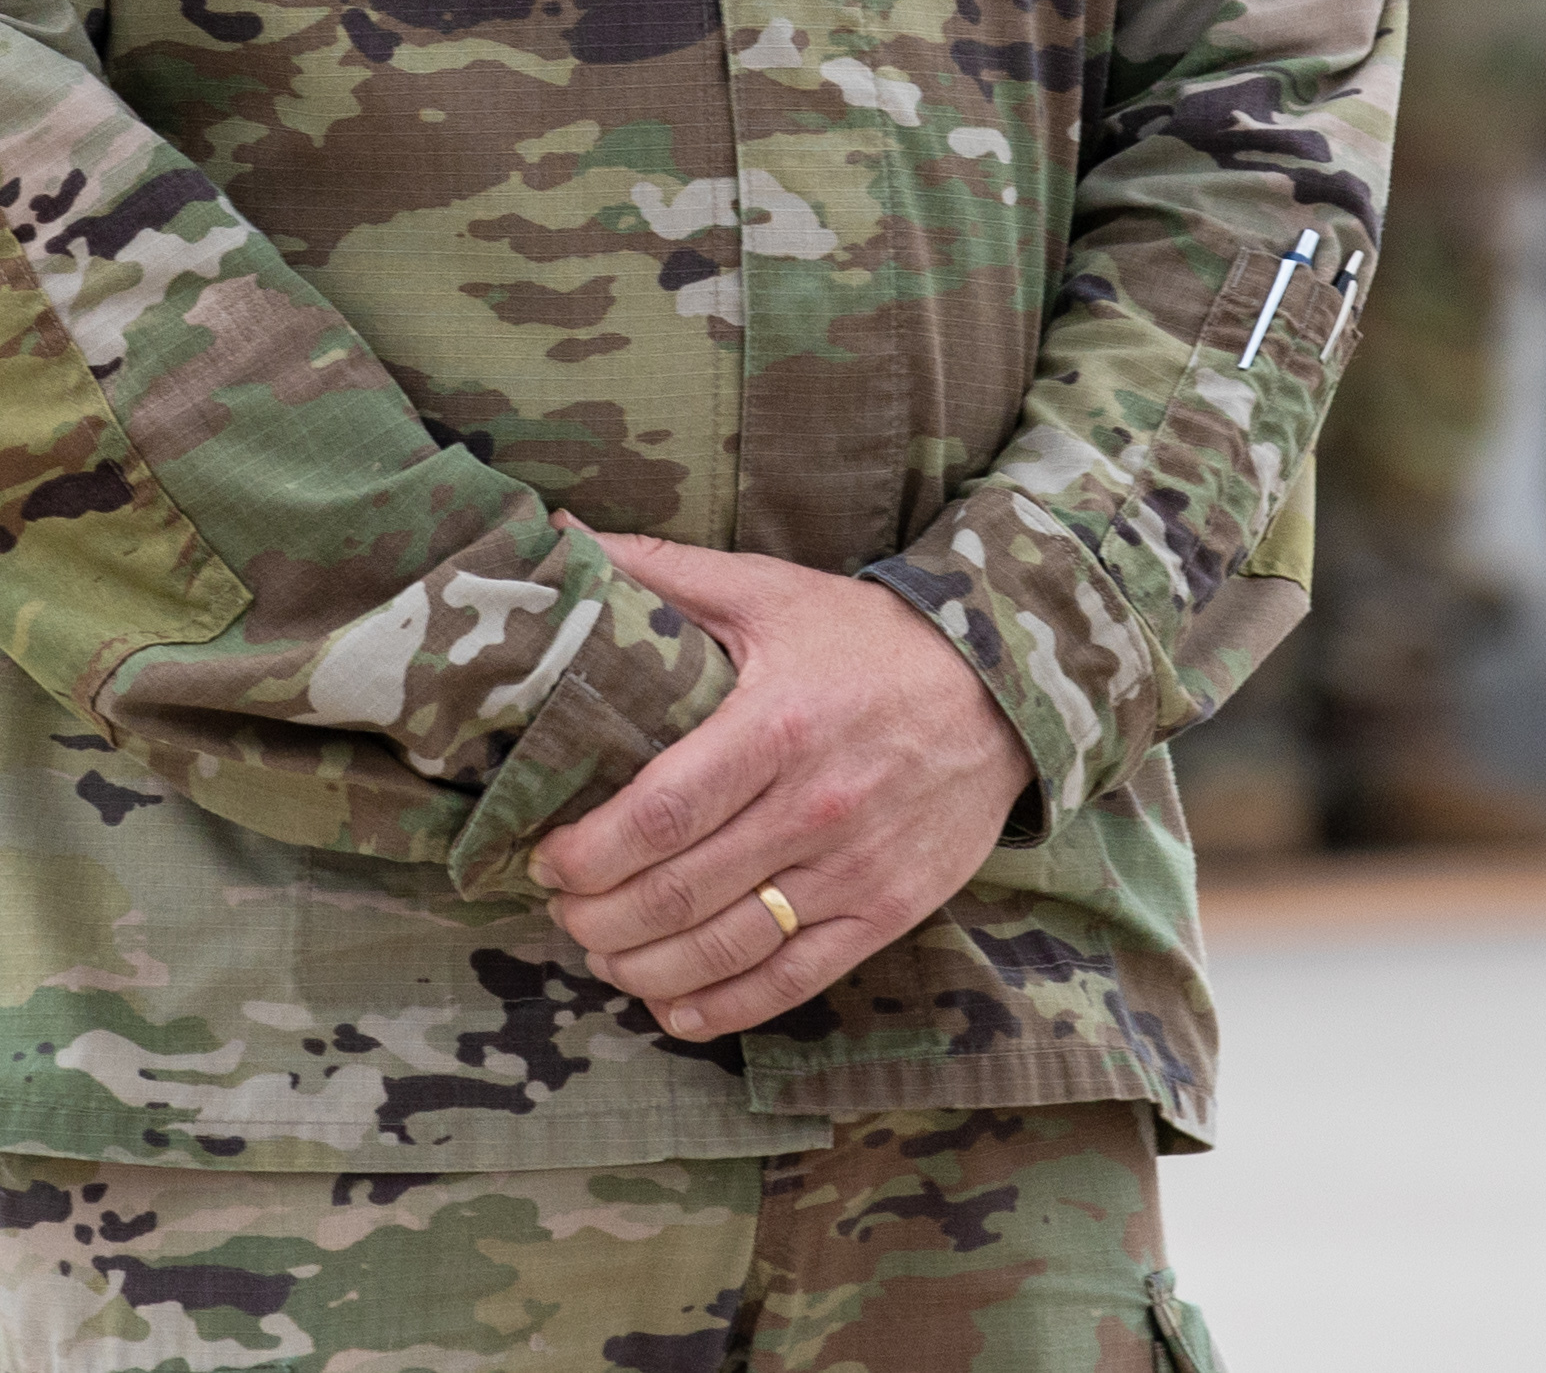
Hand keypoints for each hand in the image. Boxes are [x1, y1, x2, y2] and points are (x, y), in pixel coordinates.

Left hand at [534, 534, 1032, 1044]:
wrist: (1000, 689)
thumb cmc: (865, 639)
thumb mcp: (768, 590)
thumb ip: (660, 569)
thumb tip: (558, 537)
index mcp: (777, 725)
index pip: (660, 814)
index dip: (588, 851)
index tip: (545, 856)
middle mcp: (815, 806)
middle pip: (679, 893)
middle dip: (597, 917)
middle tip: (560, 908)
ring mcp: (856, 870)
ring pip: (725, 949)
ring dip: (642, 966)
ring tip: (601, 951)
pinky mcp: (888, 913)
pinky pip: (793, 981)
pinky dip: (720, 1007)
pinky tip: (670, 1004)